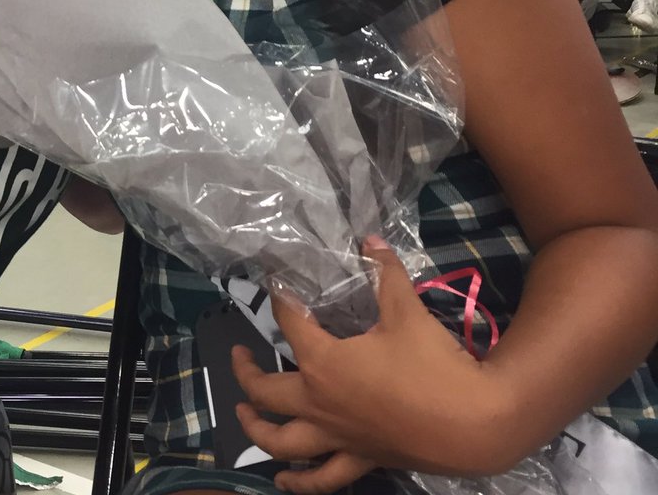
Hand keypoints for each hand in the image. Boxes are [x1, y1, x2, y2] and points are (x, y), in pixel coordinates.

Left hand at [230, 239, 510, 491]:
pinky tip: (285, 481)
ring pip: (283, 442)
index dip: (281, 302)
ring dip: (257, 430)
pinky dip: (301, 482)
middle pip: (266, 393)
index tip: (275, 286)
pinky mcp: (361, 460)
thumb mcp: (407, 311)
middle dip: (245, 373)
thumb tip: (372, 240)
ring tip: (243, 417)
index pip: (290, 325)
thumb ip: (386, 274)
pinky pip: (323, 477)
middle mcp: (321, 404)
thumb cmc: (433, 366)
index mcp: (324, 364)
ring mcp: (338, 437)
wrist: (474, 424)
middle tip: (238, 355)